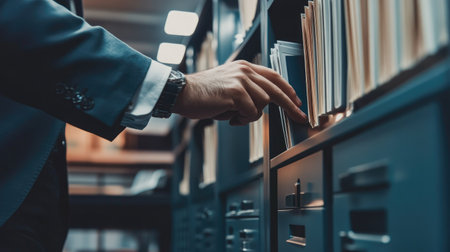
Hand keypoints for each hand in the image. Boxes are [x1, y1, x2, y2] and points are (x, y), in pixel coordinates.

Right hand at [172, 60, 307, 124]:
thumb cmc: (204, 94)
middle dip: (291, 106)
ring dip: (250, 115)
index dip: (288, 89)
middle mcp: (245, 71)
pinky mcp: (236, 93)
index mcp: (245, 67)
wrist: (183, 93)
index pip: (274, 77)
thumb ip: (247, 90)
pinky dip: (242, 119)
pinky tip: (230, 117)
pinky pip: (251, 112)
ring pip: (263, 104)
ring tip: (235, 116)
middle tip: (301, 117)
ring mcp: (241, 81)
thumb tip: (264, 104)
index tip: (297, 101)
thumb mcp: (230, 86)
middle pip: (277, 90)